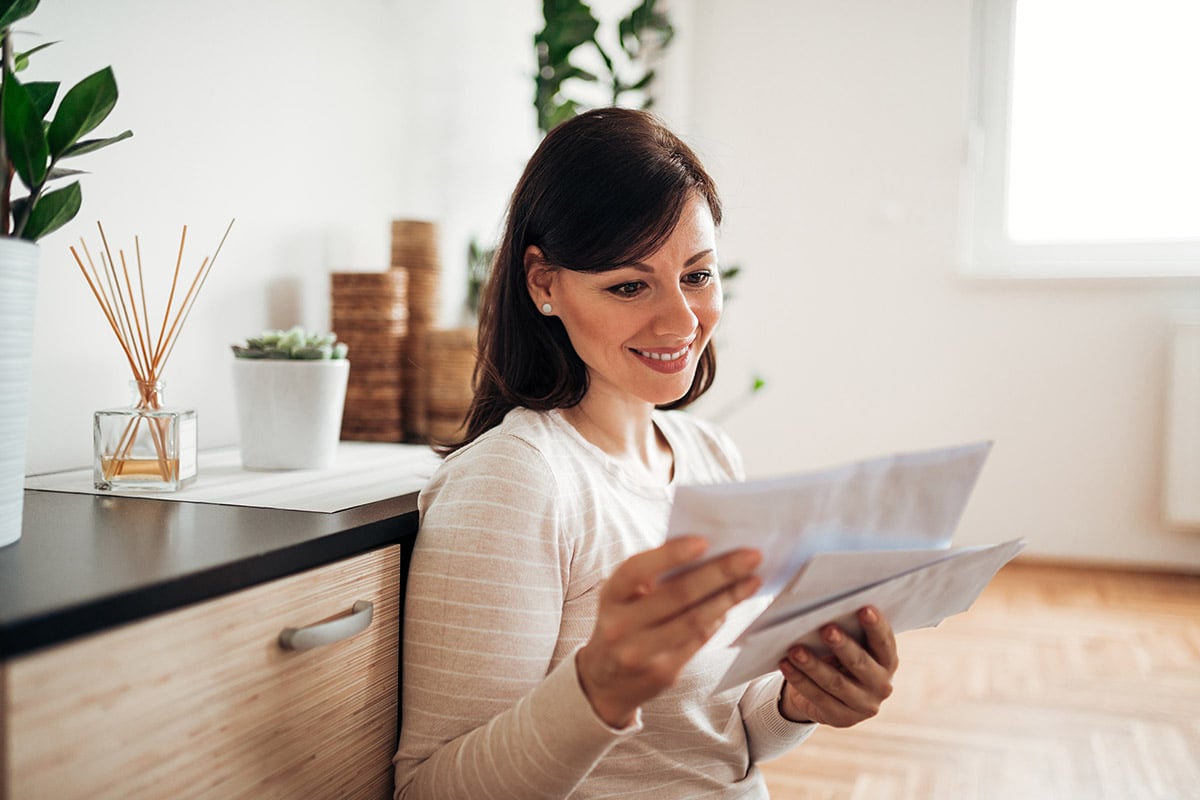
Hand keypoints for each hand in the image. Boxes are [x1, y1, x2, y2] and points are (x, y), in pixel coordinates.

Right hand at [576, 536, 761, 727]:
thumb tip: (705, 550)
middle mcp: (620, 626)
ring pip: (694, 620)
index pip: (637, 569)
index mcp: (610, 597)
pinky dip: (719, 618)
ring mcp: (641, 653)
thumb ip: (654, 575)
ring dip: (729, 597)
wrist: (605, 682)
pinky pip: (699, 640)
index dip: (670, 554)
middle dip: (720, 573)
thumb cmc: (623, 624)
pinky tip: (734, 603)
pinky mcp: (663, 673)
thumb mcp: (624, 597)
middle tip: (752, 556)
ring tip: (753, 580)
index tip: (704, 541)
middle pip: (677, 594)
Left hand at [777, 606, 897, 727]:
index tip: (864, 609)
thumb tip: (824, 610)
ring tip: (795, 650)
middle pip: (860, 663)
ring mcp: (863, 706)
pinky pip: (818, 697)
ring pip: (836, 683)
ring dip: (813, 665)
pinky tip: (786, 665)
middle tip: (826, 629)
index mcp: (887, 661)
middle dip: (842, 645)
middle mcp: (881, 685)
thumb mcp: (851, 646)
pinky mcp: (842, 719)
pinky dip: (800, 680)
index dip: (876, 626)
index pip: (884, 642)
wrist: (831, 696)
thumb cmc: (841, 658)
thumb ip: (848, 632)